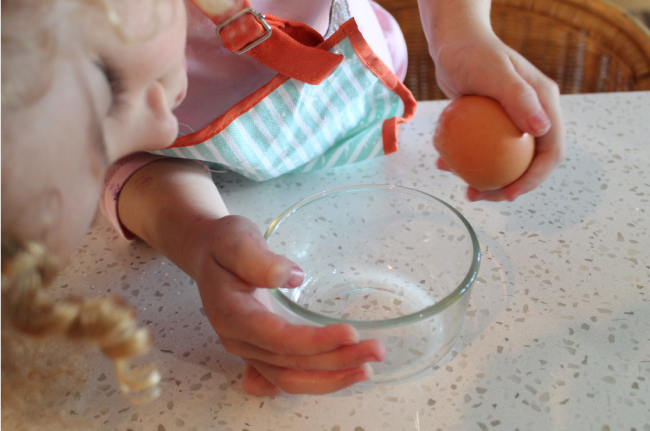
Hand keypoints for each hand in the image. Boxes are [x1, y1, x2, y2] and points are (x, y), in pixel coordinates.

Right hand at [188, 215, 384, 395]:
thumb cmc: (222, 245)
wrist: (207, 254)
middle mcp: (239, 341)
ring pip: (290, 378)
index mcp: (231, 315)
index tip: (350, 332)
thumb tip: (290, 277)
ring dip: (331, 377)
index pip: (277, 338)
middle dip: (335, 362)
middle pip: (290, 364)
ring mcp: (249, 350)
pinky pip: (287, 376)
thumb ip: (256, 258)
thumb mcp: (234, 238)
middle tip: (375, 349)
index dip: (314, 341)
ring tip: (367, 367)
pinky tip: (343, 375)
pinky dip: (316, 380)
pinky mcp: (261, 351)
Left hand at [433, 31, 565, 201]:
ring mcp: (512, 121)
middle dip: (509, 186)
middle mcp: (533, 115)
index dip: (535, 178)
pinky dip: (467, 161)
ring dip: (486, 179)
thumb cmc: (473, 53)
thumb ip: (519, 99)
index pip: (551, 151)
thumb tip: (543, 130)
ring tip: (464, 189)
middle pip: (529, 163)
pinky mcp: (490, 124)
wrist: (452, 43)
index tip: (509, 194)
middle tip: (479, 195)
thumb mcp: (495, 74)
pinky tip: (445, 166)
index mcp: (545, 105)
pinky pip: (483, 150)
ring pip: (505, 160)